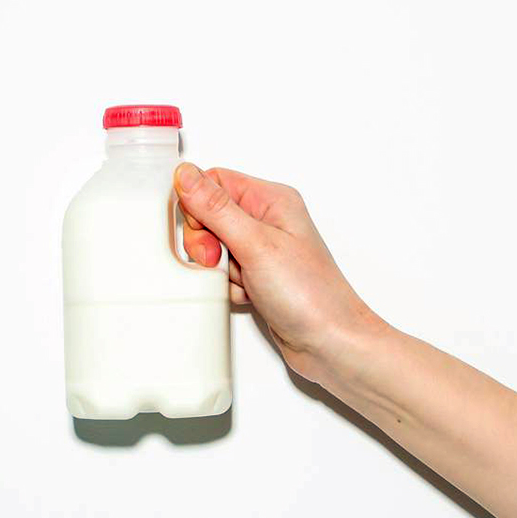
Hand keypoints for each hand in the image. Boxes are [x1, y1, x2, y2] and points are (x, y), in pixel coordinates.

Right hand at [174, 163, 384, 382]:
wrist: (330, 343)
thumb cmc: (311, 294)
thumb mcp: (256, 244)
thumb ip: (216, 208)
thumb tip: (186, 174)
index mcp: (272, 200)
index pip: (214, 182)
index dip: (199, 207)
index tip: (205, 233)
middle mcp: (268, 221)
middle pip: (209, 217)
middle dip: (208, 244)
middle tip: (222, 261)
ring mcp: (262, 251)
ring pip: (214, 249)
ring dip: (220, 271)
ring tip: (246, 281)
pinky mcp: (258, 277)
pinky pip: (223, 274)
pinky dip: (228, 288)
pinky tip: (250, 295)